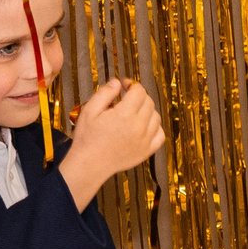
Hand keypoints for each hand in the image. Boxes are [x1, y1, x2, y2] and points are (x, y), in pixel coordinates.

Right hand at [58, 79, 163, 210]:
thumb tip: (117, 83)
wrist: (89, 165)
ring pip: (156, 117)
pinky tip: (143, 126)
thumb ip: (104, 94)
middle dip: (139, 96)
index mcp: (124, 115)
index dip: (132, 85)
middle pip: (149, 102)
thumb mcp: (89, 111)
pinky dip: (155, 127)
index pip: (139, 92)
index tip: (125, 85)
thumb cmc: (87, 138)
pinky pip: (160, 135)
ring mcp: (145, 140)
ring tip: (133, 112)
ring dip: (147, 110)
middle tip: (128, 98)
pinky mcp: (147, 151)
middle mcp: (138, 127)